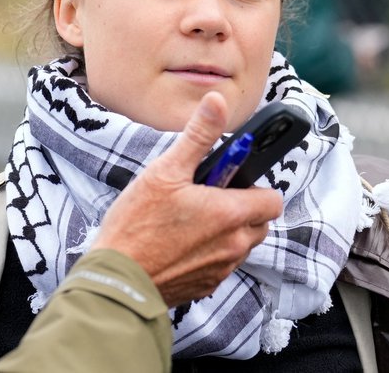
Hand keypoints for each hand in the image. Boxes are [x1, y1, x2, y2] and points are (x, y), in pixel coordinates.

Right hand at [91, 92, 283, 306]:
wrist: (116, 281)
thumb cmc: (137, 225)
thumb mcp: (166, 171)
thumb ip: (199, 136)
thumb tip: (217, 102)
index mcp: (231, 214)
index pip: (272, 199)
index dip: (254, 186)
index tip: (228, 180)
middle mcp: (234, 245)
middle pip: (259, 222)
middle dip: (241, 207)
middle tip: (205, 196)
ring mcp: (221, 269)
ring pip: (240, 244)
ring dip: (226, 231)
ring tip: (188, 219)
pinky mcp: (206, 286)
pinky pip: (221, 264)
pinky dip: (209, 252)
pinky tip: (178, 243)